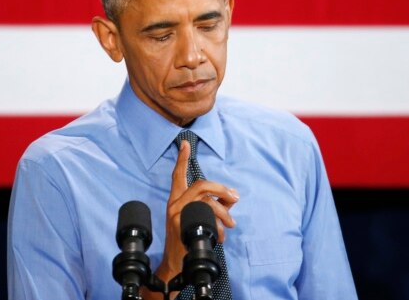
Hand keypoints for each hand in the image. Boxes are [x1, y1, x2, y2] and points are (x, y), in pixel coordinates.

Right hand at [157, 139, 239, 284]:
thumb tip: (230, 197)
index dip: (182, 159)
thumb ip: (213, 205)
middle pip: (200, 184)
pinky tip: (220, 236)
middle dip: (221, 189)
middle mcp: (174, 203)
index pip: (178, 175)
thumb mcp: (198, 220)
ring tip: (230, 225)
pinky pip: (205, 216)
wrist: (176, 264)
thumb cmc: (188, 241)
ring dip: (223, 212)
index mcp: (176, 199)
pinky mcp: (178, 223)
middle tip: (234, 198)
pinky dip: (218, 225)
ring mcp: (175, 212)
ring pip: (206, 200)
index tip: (185, 143)